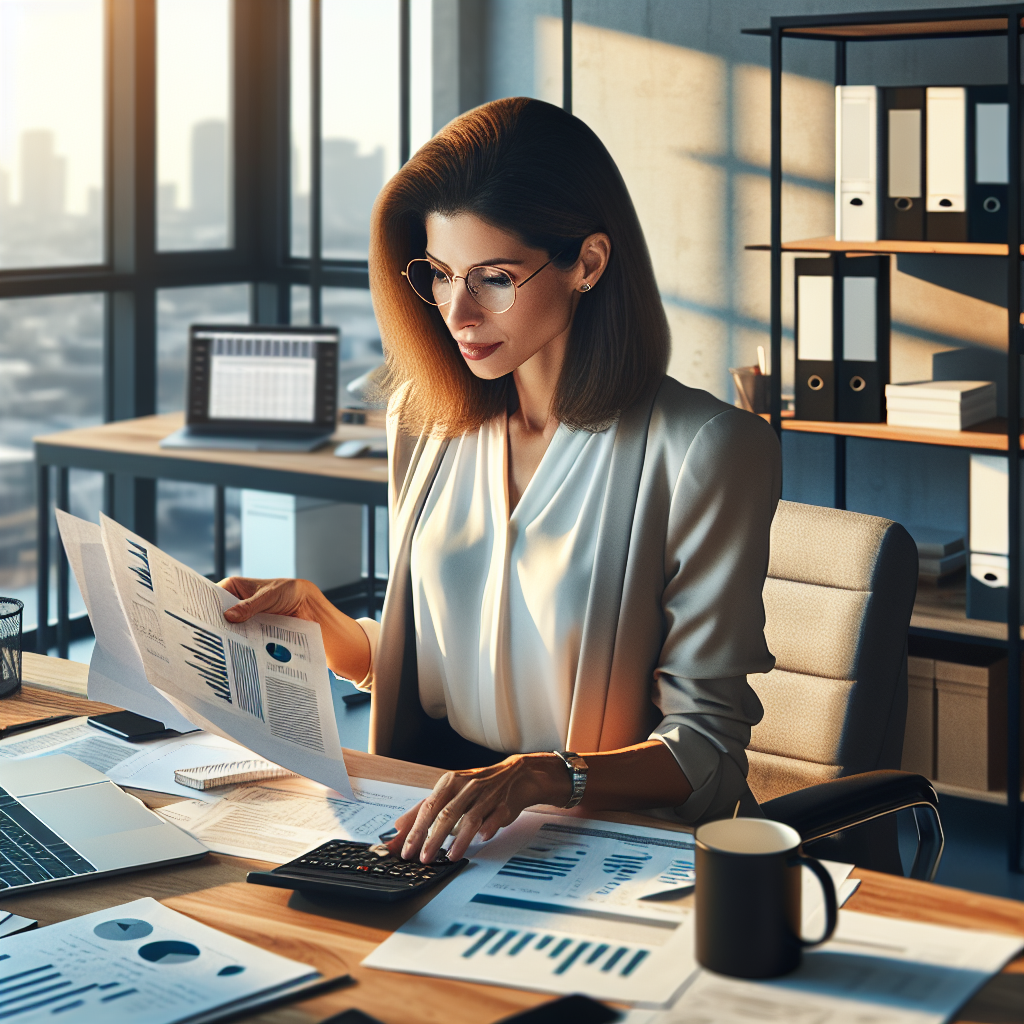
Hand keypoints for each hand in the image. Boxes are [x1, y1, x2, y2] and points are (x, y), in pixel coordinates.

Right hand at [218, 576, 371, 681]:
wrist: (308, 607)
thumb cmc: (288, 592)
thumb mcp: (269, 595)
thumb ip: (250, 606)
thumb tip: (229, 616)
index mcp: (233, 587)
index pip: (212, 597)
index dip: (204, 608)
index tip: (197, 620)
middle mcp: (235, 604)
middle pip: (218, 616)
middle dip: (213, 627)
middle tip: (206, 639)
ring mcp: (242, 620)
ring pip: (229, 630)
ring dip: (226, 639)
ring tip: (218, 651)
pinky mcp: (251, 633)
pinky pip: (241, 640)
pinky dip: (239, 646)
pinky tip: (235, 655)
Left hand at [386, 753, 571, 863]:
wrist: (515, 775)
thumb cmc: (477, 787)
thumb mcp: (448, 793)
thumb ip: (422, 810)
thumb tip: (397, 828)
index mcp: (449, 783)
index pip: (428, 807)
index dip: (415, 829)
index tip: (405, 849)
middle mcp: (466, 787)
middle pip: (446, 814)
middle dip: (432, 838)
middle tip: (423, 858)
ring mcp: (486, 795)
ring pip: (470, 818)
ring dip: (459, 839)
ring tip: (449, 856)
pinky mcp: (504, 804)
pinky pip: (494, 817)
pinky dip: (488, 827)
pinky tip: (482, 838)